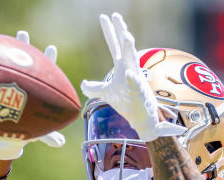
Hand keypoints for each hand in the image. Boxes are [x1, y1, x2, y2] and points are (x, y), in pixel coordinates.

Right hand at [0, 30, 65, 159]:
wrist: (5, 132)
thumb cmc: (23, 129)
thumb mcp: (36, 132)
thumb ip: (48, 135)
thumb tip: (61, 144)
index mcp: (36, 89)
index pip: (44, 70)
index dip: (48, 59)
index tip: (50, 47)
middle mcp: (21, 82)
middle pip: (25, 61)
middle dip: (24, 47)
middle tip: (23, 34)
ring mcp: (8, 82)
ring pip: (7, 63)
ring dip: (5, 50)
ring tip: (1, 38)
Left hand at [80, 13, 183, 141]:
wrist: (141, 119)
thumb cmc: (126, 103)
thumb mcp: (106, 93)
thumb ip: (94, 87)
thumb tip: (82, 84)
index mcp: (121, 66)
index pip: (114, 45)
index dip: (109, 31)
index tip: (104, 17)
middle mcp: (129, 68)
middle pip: (124, 46)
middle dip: (120, 31)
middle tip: (116, 16)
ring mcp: (135, 79)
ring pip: (133, 60)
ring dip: (130, 48)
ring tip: (126, 36)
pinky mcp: (139, 93)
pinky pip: (136, 85)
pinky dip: (133, 79)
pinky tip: (129, 74)